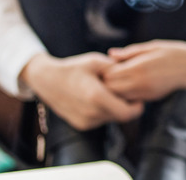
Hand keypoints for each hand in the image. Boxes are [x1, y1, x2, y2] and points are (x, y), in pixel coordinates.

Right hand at [19, 52, 143, 129]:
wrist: (47, 80)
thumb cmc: (73, 68)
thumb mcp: (96, 61)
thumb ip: (116, 68)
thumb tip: (134, 73)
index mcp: (96, 97)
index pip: (127, 113)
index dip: (137, 107)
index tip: (138, 97)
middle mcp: (91, 113)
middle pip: (120, 116)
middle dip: (127, 106)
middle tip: (127, 93)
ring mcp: (85, 121)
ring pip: (111, 119)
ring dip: (115, 109)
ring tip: (110, 93)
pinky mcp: (81, 125)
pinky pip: (100, 120)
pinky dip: (104, 111)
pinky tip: (99, 99)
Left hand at [103, 40, 185, 101]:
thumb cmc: (173, 52)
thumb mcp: (152, 46)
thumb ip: (130, 52)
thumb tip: (111, 54)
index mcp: (139, 68)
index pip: (110, 75)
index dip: (106, 70)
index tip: (109, 63)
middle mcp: (141, 83)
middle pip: (111, 89)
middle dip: (108, 82)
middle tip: (112, 72)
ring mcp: (147, 93)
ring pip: (120, 97)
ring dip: (117, 89)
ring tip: (121, 78)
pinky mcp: (151, 98)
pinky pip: (132, 99)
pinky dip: (127, 93)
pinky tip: (131, 83)